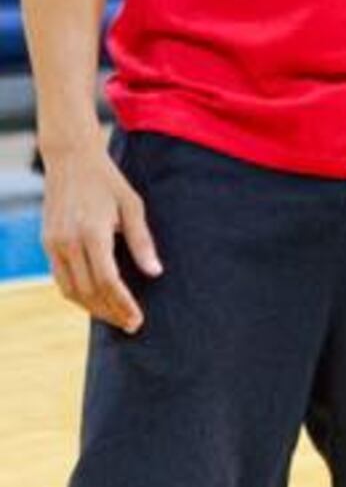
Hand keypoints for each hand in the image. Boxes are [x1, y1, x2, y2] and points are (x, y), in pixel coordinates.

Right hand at [42, 137, 159, 333]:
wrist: (71, 161)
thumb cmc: (109, 181)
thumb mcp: (132, 205)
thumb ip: (142, 241)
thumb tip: (155, 272)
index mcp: (92, 232)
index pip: (107, 280)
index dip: (123, 303)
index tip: (137, 319)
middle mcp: (68, 242)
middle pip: (89, 291)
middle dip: (110, 311)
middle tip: (131, 325)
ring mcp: (54, 244)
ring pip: (70, 290)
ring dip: (93, 308)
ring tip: (116, 317)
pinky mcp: (47, 244)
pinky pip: (60, 279)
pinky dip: (77, 294)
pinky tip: (95, 300)